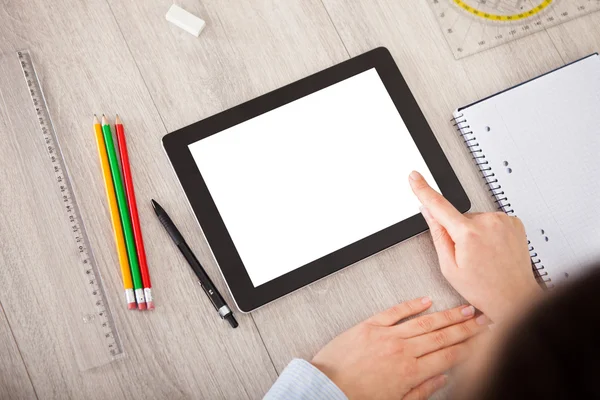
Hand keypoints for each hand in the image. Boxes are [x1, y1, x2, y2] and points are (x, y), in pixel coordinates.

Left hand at [311, 297, 487, 399]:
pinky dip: (412, 305)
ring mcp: (386, 335)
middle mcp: (402, 351)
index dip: (470, 345)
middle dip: (467, 327)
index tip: (483, 338)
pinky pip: (395, 312)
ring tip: (465, 308)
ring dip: (448, 314)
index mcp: (410, 373)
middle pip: (443, 336)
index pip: (449, 355)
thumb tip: (442, 378)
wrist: (325, 387)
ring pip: (425, 322)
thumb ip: (421, 391)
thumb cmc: (356, 398)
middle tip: (484, 318)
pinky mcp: (369, 325)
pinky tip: (426, 300)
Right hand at [409, 171, 540, 322]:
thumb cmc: (484, 288)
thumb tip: (429, 213)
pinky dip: (488, 233)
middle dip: (457, 232)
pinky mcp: (514, 221)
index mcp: (468, 233)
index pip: (438, 205)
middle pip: (459, 217)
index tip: (415, 176)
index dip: (423, 189)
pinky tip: (493, 250)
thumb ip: (437, 235)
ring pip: (475, 220)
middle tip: (467, 257)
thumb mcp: (449, 267)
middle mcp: (488, 222)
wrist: (516, 297)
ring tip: (484, 256)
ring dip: (474, 233)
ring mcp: (503, 220)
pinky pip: (491, 221)